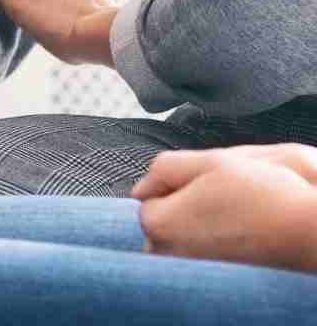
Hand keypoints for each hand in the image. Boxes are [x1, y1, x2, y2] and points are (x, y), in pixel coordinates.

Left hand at [133, 150, 316, 274]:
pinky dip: (209, 245)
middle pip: (159, 223)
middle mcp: (169, 254)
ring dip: (194, 227)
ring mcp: (192, 271)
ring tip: (230, 218)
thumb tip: (142, 186)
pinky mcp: (214, 281)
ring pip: (177, 241)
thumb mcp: (211, 162)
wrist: (309, 233)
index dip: (173, 184)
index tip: (202, 183)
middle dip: (178, 208)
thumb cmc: (265, 197)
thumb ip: (165, 168)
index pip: (146, 198)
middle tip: (218, 201)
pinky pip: (197, 258)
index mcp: (160, 223)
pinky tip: (235, 234)